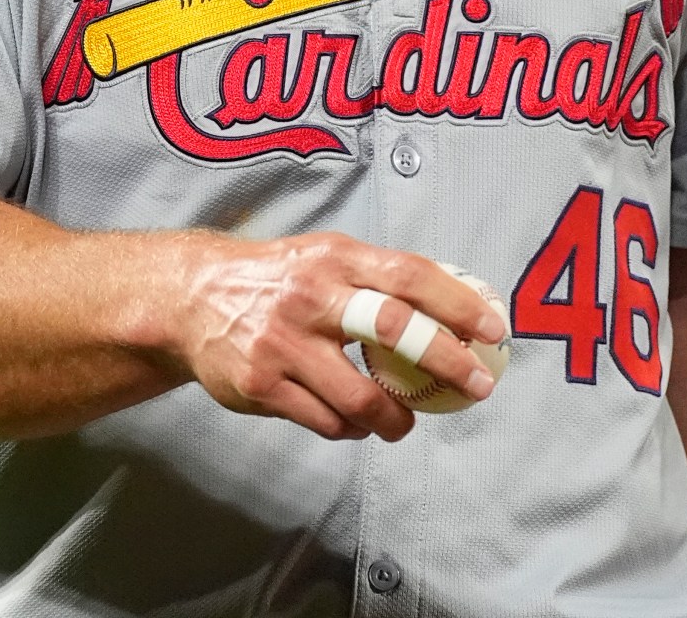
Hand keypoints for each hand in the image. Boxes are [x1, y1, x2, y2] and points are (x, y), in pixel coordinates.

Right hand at [164, 232, 504, 441]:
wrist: (192, 298)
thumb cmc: (276, 278)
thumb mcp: (324, 256)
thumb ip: (379, 277)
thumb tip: (457, 304)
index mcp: (333, 259)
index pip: (408, 276)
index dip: (457, 304)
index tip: (494, 330)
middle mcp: (309, 297)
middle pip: (393, 329)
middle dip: (446, 361)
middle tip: (477, 385)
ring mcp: (282, 344)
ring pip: (361, 398)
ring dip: (395, 420)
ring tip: (403, 423)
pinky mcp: (260, 385)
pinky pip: (325, 422)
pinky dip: (350, 429)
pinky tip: (352, 421)